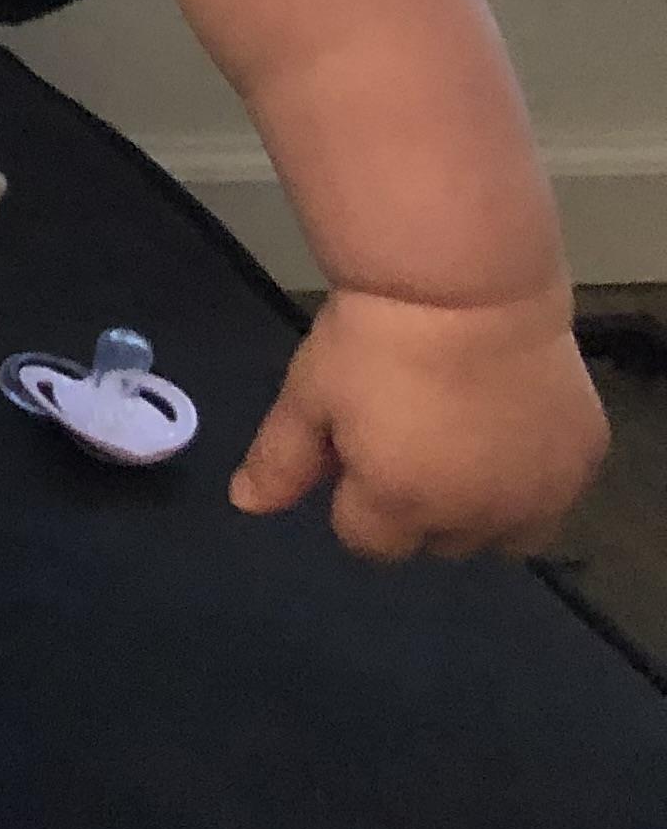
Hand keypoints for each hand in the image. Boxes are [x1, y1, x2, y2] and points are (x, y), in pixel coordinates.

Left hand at [232, 284, 606, 556]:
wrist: (467, 285)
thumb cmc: (374, 339)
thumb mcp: (310, 394)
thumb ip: (281, 460)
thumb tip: (245, 505)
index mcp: (401, 506)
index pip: (369, 543)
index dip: (355, 500)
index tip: (356, 450)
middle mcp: (476, 517)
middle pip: (437, 542)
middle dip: (417, 507)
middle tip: (409, 437)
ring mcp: (539, 495)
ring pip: (505, 536)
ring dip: (481, 508)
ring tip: (461, 443)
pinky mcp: (584, 463)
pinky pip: (554, 495)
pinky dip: (532, 477)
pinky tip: (510, 426)